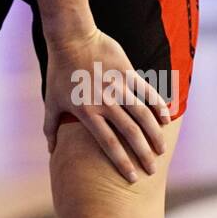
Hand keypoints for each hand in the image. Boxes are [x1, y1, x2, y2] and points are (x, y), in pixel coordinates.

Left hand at [43, 27, 170, 182]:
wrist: (72, 39)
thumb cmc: (59, 72)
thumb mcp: (51, 101)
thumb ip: (50, 127)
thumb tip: (50, 150)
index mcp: (87, 112)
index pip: (109, 143)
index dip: (122, 162)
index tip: (132, 178)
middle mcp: (105, 102)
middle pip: (130, 133)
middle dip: (143, 154)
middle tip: (152, 169)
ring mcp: (118, 86)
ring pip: (143, 115)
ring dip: (155, 134)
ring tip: (161, 149)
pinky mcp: (127, 72)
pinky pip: (147, 92)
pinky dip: (159, 106)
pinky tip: (166, 119)